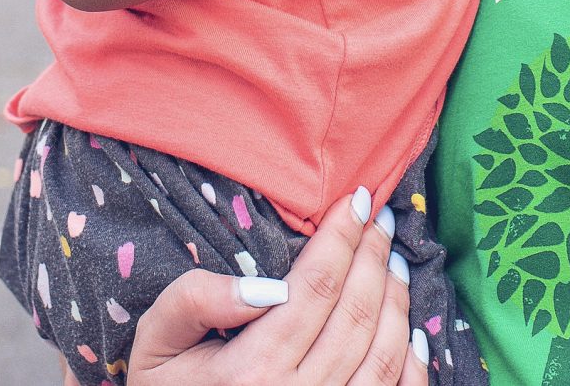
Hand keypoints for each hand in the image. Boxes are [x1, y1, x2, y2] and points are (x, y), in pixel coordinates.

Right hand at [125, 187, 424, 385]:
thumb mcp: (156, 343)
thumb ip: (194, 302)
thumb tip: (261, 283)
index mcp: (252, 372)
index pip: (316, 286)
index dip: (342, 238)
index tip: (358, 201)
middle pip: (356, 314)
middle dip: (374, 257)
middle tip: (384, 220)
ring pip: (384, 354)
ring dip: (397, 300)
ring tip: (395, 262)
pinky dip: (412, 362)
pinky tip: (412, 330)